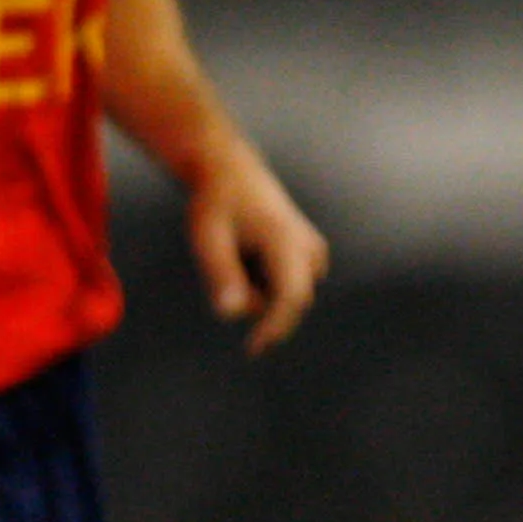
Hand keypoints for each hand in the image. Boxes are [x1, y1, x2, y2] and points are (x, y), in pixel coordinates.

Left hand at [187, 147, 328, 355]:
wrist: (232, 173)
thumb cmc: (216, 204)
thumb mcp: (208, 237)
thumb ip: (221, 275)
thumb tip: (230, 313)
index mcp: (287, 241)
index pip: (291, 297)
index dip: (275, 327)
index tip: (253, 348)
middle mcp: (310, 250)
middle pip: (287, 301)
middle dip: (255, 297)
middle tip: (225, 259)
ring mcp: (315, 254)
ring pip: (285, 297)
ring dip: (257, 288)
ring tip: (238, 250)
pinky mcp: (312, 259)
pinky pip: (287, 288)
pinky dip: (264, 280)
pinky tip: (251, 252)